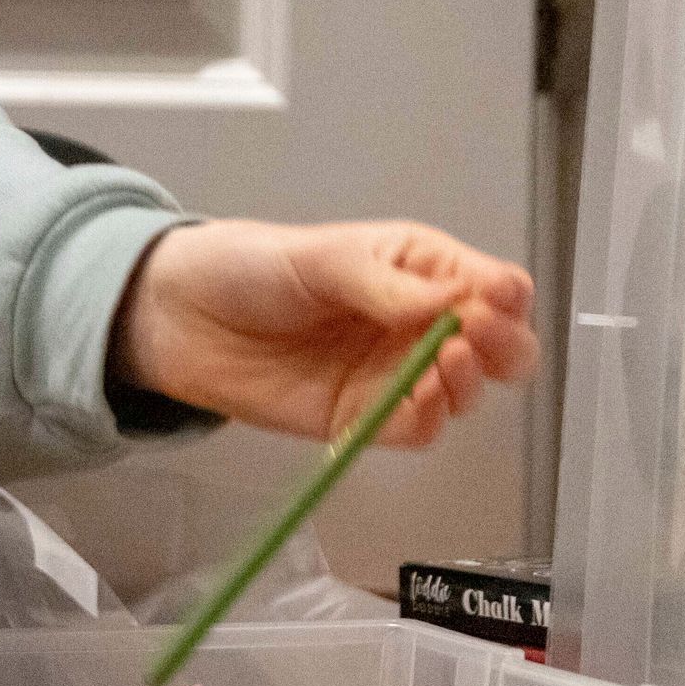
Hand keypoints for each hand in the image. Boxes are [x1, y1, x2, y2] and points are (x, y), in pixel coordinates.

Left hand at [111, 220, 535, 447]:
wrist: (179, 315)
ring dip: (470, 381)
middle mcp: (417, 324)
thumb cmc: (250, 267)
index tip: (493, 302)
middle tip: (482, 339)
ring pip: (464, 391)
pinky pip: (416, 428)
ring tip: (447, 360)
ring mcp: (393, 373)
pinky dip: (430, 418)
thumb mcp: (320, 257)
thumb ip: (384, 284)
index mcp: (416, 270)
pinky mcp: (363, 418)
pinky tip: (421, 399)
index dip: (503, 297)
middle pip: (496, 346)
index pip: (490, 285)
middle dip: (505, 345)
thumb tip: (453, 302)